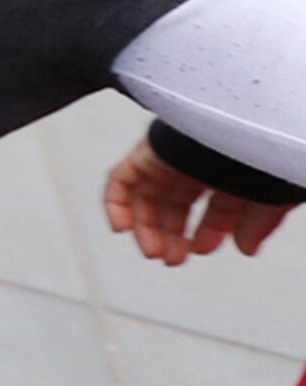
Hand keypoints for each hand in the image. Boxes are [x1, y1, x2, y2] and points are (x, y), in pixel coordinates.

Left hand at [103, 136, 290, 265]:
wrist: (252, 126)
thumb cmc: (269, 154)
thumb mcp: (268, 195)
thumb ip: (257, 222)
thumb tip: (247, 250)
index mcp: (232, 167)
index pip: (217, 202)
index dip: (209, 231)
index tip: (203, 250)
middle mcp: (200, 160)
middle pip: (178, 201)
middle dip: (175, 234)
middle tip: (174, 259)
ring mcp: (173, 154)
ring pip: (149, 194)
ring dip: (147, 227)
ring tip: (154, 253)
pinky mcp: (148, 150)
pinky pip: (122, 178)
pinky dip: (117, 203)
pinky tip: (122, 229)